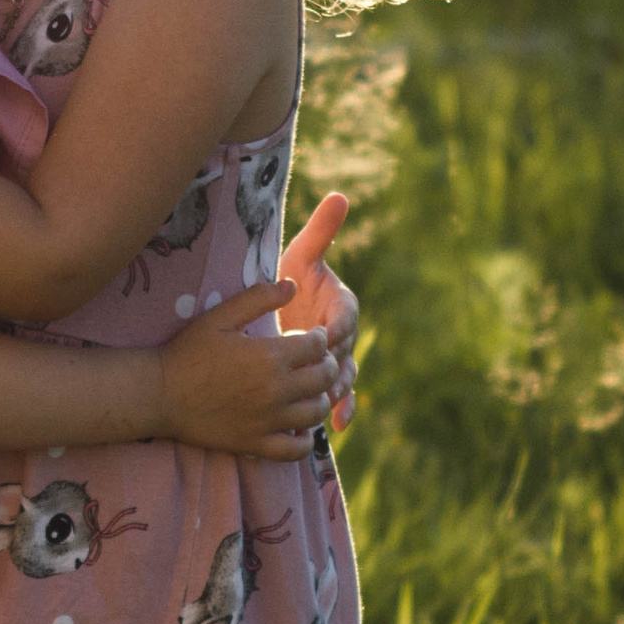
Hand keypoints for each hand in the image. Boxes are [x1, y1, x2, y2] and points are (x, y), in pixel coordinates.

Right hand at [156, 285, 340, 459]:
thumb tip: (293, 286)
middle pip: (324, 379)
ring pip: (316, 413)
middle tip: (318, 361)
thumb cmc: (188, 351)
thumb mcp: (220, 316)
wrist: (158, 394)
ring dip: (320, 399)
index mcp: (270, 356)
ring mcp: (267, 421)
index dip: (321, 338)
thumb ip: (258, 298)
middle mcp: (275, 391)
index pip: (318, 346)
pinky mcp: (255, 444)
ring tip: (310, 391)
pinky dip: (304, 441)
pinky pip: (294, 451)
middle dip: (327, 365)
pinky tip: (298, 428)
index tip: (313, 336)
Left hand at [277, 189, 358, 430]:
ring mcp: (337, 359)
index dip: (336, 327)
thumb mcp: (301, 256)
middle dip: (335, 364)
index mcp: (342, 306)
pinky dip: (342, 411)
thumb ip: (321, 231)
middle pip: (344, 353)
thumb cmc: (289, 278)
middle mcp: (343, 334)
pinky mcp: (328, 378)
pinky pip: (340, 397)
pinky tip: (337, 426)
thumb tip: (340, 197)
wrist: (279, 309)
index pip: (344, 317)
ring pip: (344, 378)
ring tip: (327, 404)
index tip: (323, 334)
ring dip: (337, 392)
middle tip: (321, 375)